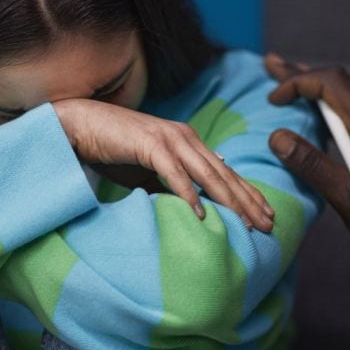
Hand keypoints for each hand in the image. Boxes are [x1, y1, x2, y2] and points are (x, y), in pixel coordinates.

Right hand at [54, 99, 274, 231]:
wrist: (81, 125)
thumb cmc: (114, 150)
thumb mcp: (150, 172)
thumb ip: (173, 184)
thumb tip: (196, 206)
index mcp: (189, 142)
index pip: (226, 172)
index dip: (248, 194)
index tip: (267, 215)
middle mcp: (185, 137)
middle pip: (224, 175)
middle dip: (249, 201)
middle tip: (269, 224)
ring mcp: (169, 139)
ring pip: (207, 175)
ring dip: (229, 201)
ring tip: (246, 223)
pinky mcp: (150, 144)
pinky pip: (175, 174)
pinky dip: (189, 194)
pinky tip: (202, 215)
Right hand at [264, 53, 349, 266]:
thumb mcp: (348, 201)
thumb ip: (313, 166)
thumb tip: (277, 137)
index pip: (332, 82)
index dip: (298, 82)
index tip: (273, 101)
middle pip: (340, 86)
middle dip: (302, 75)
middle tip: (271, 63)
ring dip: (319, 95)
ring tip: (292, 91)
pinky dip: (336, 113)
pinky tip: (328, 125)